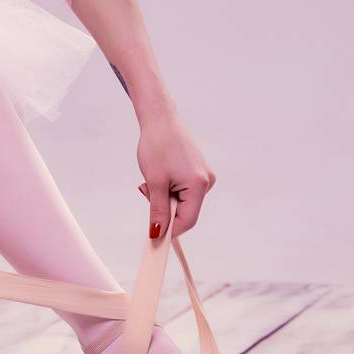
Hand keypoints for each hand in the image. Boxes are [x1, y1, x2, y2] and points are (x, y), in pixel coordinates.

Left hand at [136, 109, 216, 238]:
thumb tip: (157, 234)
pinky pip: (183, 190)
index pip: (187, 221)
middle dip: (164, 207)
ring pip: (182, 201)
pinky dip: (169, 188)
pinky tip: (160, 174)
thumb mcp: (155, 182)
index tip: (153, 235)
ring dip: (164, 196)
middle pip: (185, 211)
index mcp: (199, 185)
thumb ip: (158, 211)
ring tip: (152, 178)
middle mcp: (207, 182)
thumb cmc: (157, 145)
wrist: (160, 118)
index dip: (170, 230)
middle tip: (147, 190)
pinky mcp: (197, 172)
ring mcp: (203, 176)